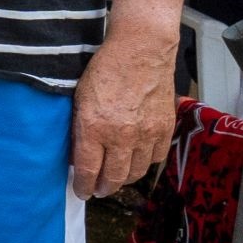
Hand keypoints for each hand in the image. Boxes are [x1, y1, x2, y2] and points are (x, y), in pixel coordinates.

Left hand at [73, 28, 178, 198]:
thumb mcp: (78, 99)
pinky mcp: (164, 128)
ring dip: (125, 178)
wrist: (140, 51)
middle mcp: (122, 136)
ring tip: (116, 178)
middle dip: (105, 187)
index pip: (89, 170)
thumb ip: (78, 128)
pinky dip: (145, 163)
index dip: (84, 186)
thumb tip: (78, 154)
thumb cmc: (104, 70)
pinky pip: (156, 157)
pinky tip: (137, 161)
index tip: (82, 192)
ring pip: (137, 171)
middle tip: (99, 190)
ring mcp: (147, 133)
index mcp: (95, 128)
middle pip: (115, 176)